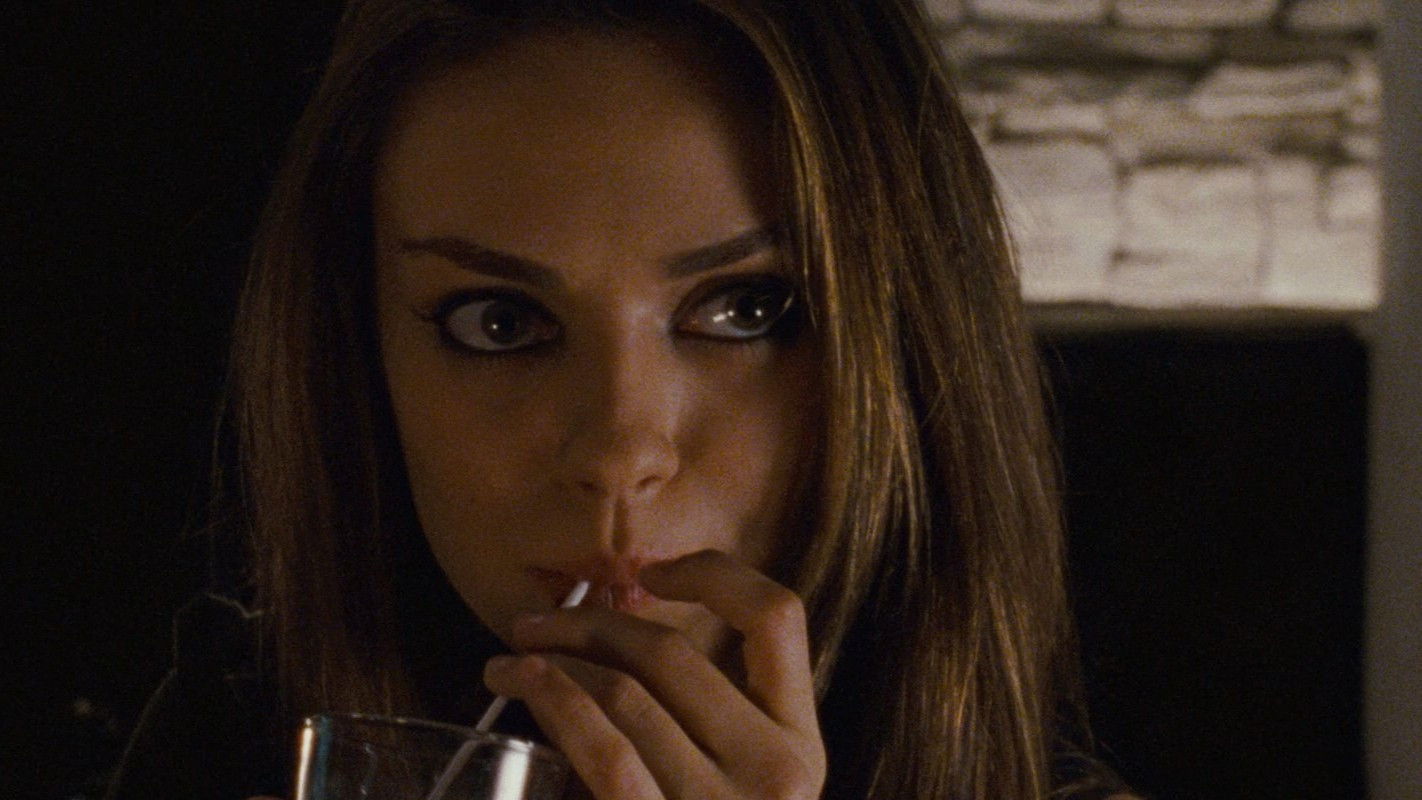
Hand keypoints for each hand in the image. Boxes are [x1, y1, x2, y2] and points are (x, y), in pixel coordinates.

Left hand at [483, 549, 825, 799]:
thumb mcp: (742, 790)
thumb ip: (708, 719)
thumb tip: (620, 620)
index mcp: (803, 746)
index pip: (778, 617)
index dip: (711, 571)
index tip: (647, 571)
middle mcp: (778, 772)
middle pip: (675, 651)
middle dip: (591, 619)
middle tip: (536, 622)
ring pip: (629, 692)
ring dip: (555, 657)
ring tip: (511, 656)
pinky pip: (605, 750)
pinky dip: (557, 700)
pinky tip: (524, 686)